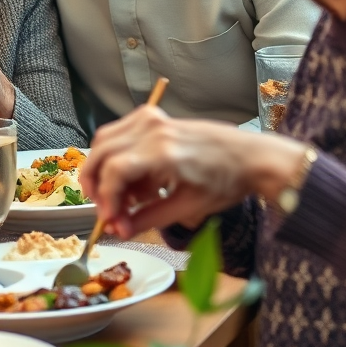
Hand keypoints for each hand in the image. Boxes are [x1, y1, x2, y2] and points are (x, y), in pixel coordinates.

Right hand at [81, 105, 306, 237]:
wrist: (249, 156)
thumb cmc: (225, 182)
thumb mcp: (188, 207)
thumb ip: (148, 218)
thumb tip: (118, 230)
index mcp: (164, 152)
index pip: (115, 172)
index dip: (106, 199)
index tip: (109, 220)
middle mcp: (152, 129)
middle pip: (101, 154)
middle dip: (96, 186)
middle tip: (106, 210)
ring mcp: (149, 119)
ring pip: (103, 141)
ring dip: (101, 170)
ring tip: (120, 196)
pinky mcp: (150, 116)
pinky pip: (116, 134)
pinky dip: (114, 157)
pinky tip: (132, 178)